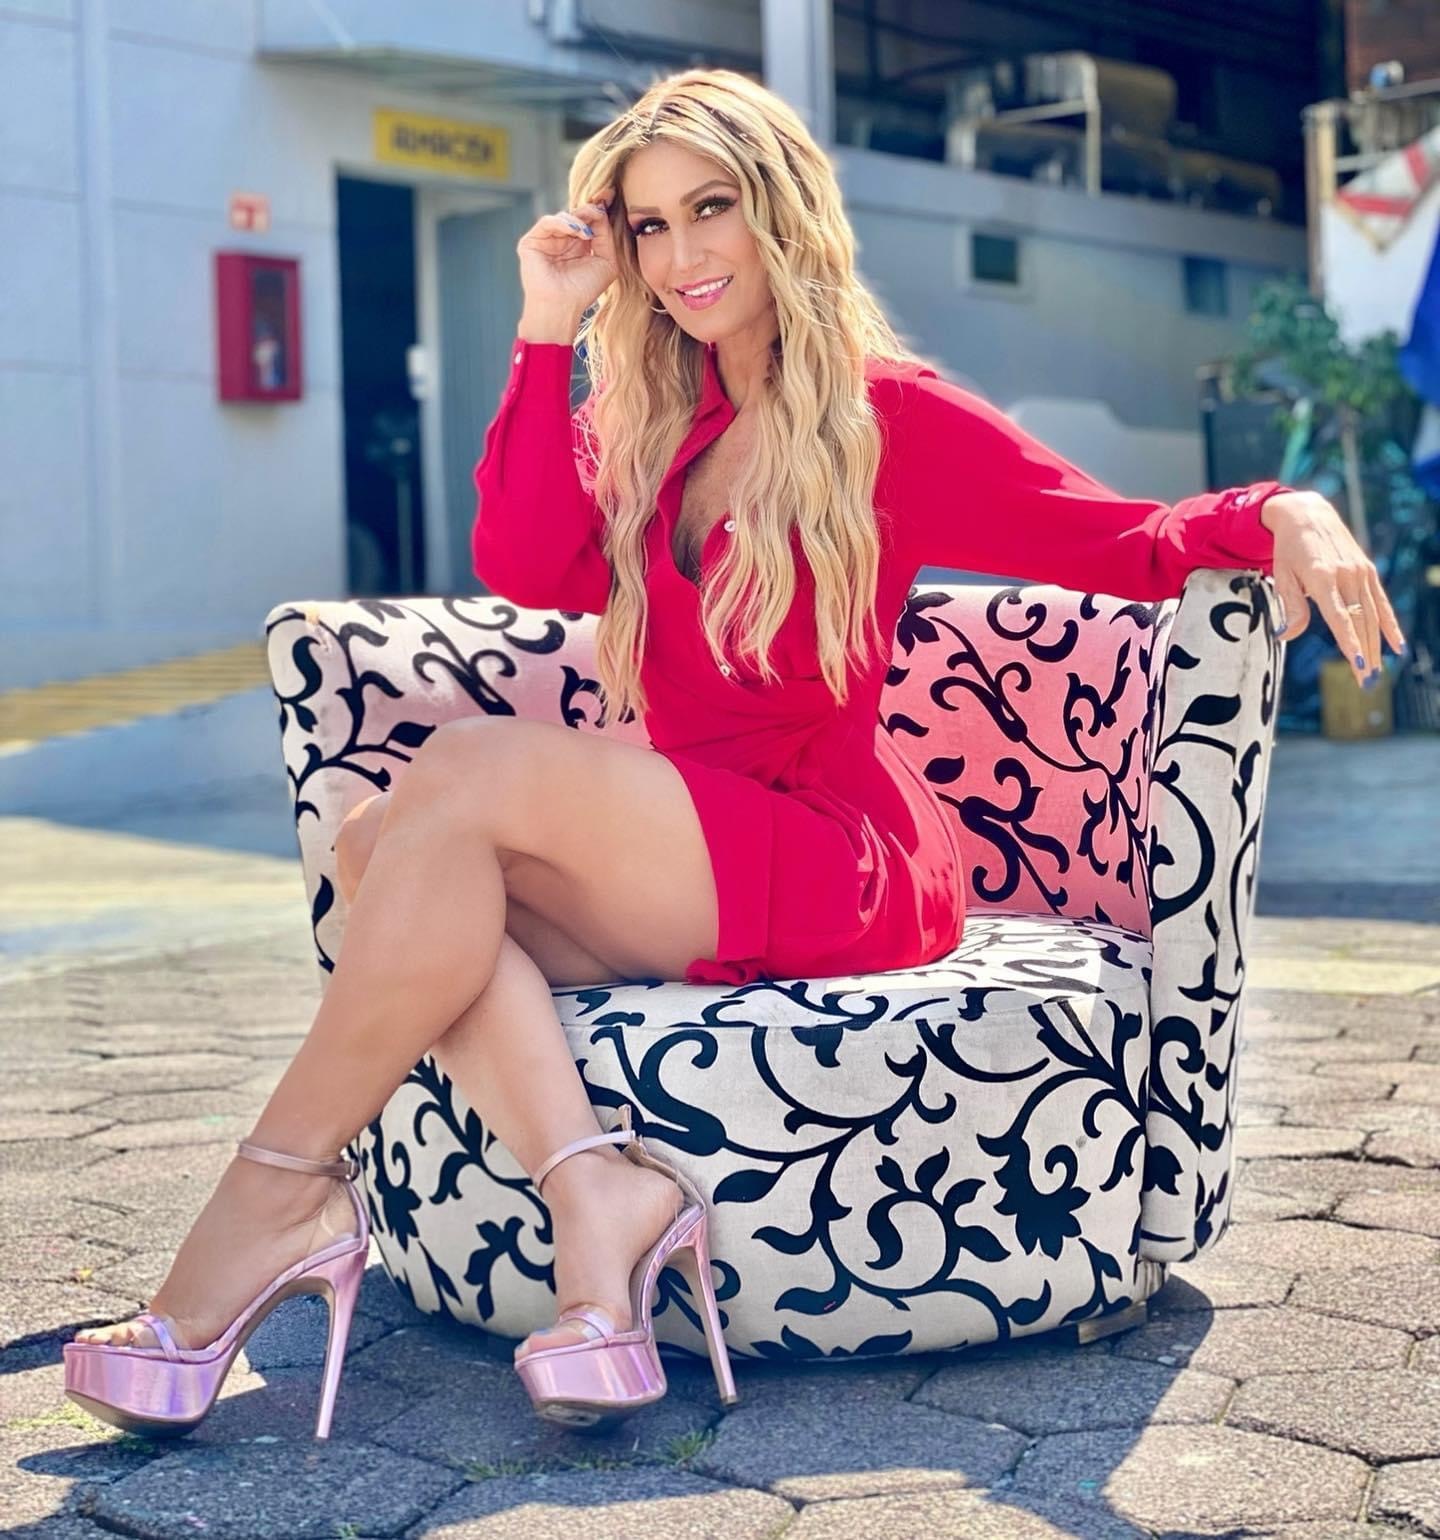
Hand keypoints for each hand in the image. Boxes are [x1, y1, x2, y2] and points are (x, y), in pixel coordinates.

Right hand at [516, 185, 618, 318]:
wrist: (562, 307)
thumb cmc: (584, 290)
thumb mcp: (606, 261)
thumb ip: (606, 236)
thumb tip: (601, 212)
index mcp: (579, 245)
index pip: (588, 221)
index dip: (598, 208)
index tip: (610, 195)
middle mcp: (562, 241)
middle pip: (576, 215)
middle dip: (589, 209)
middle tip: (600, 207)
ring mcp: (546, 240)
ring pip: (563, 217)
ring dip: (578, 218)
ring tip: (587, 231)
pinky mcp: (532, 242)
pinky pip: (548, 223)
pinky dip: (563, 223)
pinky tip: (577, 231)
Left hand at [1260, 489, 1405, 685]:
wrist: (1306, 515)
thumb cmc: (1288, 550)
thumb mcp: (1282, 576)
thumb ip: (1291, 607)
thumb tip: (1287, 636)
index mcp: (1322, 578)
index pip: (1340, 617)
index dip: (1350, 642)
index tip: (1358, 663)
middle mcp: (1346, 575)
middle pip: (1360, 621)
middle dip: (1364, 653)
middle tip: (1366, 682)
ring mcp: (1360, 572)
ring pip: (1372, 615)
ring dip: (1376, 645)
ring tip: (1377, 672)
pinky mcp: (1367, 570)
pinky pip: (1381, 602)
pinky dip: (1390, 624)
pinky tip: (1397, 646)